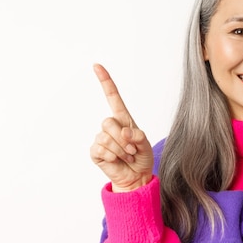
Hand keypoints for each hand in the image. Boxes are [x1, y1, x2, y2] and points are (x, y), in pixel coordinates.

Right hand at [90, 64, 153, 191]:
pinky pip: (101, 150)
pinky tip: (117, 160)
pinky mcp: (96, 152)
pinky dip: (113, 157)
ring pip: (106, 137)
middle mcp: (111, 127)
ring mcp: (101, 139)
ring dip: (120, 150)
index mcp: (123, 120)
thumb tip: (123, 133)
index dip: (105, 81)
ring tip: (126, 156)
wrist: (137, 177)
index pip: (113, 97)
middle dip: (123, 138)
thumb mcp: (146, 144)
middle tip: (131, 150)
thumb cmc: (142, 158)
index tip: (97, 66)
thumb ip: (138, 136)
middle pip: (108, 122)